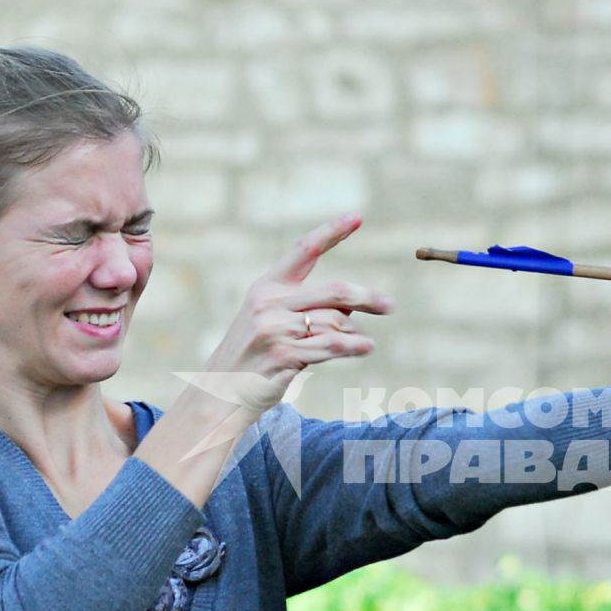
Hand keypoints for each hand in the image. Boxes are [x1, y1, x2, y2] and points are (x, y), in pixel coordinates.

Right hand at [198, 215, 392, 419]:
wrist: (220, 394)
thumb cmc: (253, 359)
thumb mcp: (272, 323)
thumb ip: (307, 309)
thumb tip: (350, 307)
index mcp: (266, 286)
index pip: (304, 250)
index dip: (332, 232)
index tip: (357, 216)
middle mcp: (269, 302)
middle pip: (333, 291)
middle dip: (366, 297)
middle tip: (390, 306)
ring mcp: (274, 328)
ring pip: (335, 323)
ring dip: (355, 334)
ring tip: (364, 344)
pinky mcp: (282, 354)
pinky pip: (331, 346)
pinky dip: (354, 347)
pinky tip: (366, 348)